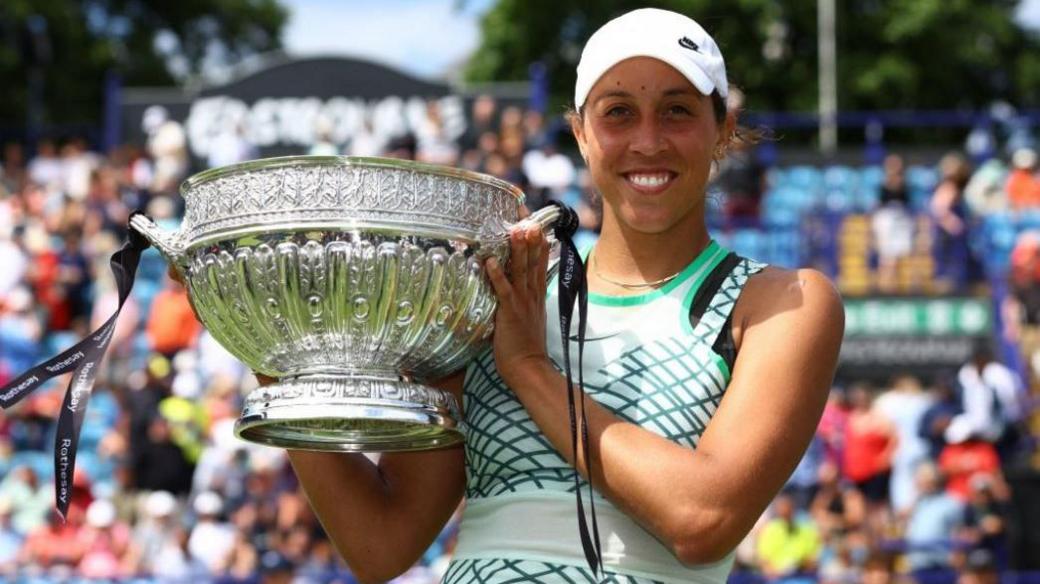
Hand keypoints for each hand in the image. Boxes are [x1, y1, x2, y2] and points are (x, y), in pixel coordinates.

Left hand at [485, 223, 550, 387]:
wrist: (530, 368)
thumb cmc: (526, 347)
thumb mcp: (530, 318)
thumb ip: (525, 302)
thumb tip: (515, 289)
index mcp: (537, 295)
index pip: (540, 262)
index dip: (538, 242)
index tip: (536, 223)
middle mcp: (532, 294)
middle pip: (533, 260)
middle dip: (530, 237)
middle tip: (527, 217)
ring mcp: (522, 302)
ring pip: (522, 270)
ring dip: (518, 249)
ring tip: (516, 229)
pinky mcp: (510, 312)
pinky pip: (504, 290)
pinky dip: (498, 275)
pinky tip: (492, 261)